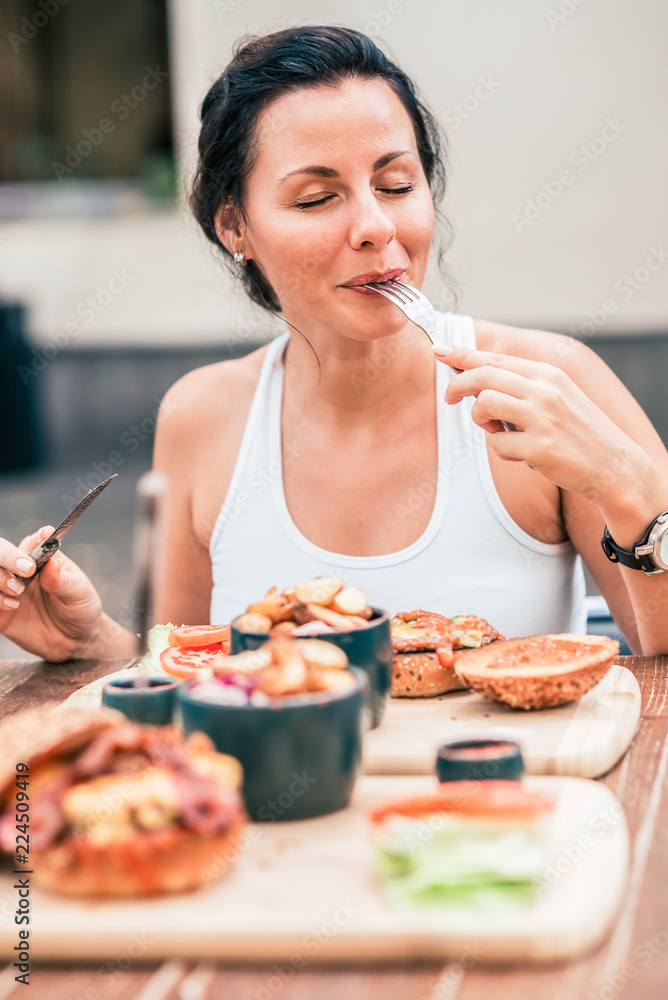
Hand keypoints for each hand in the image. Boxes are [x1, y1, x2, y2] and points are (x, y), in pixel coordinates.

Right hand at [0, 526, 102, 660]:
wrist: (75, 640)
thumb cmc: (80, 609)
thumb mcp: (79, 593)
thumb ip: (63, 579)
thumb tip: (52, 561)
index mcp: (42, 561)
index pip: (33, 542)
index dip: (35, 539)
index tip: (45, 536)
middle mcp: (21, 572)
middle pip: (1, 553)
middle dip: (7, 556)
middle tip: (27, 569)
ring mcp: (9, 590)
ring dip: (0, 577)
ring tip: (19, 590)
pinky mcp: (1, 612)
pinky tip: (12, 605)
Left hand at [433, 343, 648, 501]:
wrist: (614, 466)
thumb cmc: (579, 433)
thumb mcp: (558, 397)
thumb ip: (523, 386)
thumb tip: (477, 382)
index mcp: (549, 374)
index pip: (496, 359)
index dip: (463, 354)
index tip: (439, 350)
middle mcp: (545, 390)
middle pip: (483, 377)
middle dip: (457, 385)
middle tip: (449, 398)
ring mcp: (542, 418)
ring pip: (484, 406)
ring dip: (481, 421)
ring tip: (498, 431)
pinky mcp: (540, 448)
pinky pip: (498, 445)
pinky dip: (504, 451)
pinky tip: (524, 455)